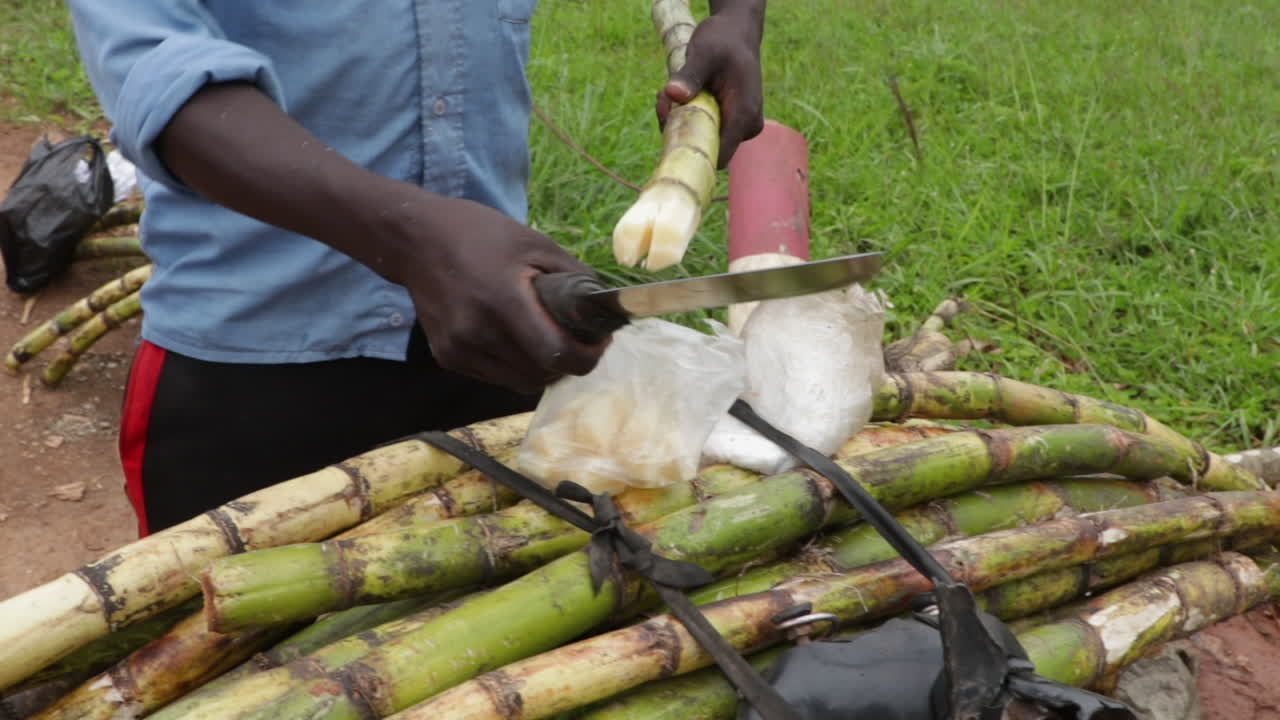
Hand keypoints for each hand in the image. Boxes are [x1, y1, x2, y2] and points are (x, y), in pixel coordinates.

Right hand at [396, 196, 608, 392]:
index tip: (599, 343)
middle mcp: (478, 334)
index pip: (556, 355)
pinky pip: (496, 377)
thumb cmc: (480, 235)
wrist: (416, 241)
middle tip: (579, 340)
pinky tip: (518, 340)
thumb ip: (575, 276)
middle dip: (569, 362)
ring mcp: (459, 350)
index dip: (587, 357)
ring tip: (550, 341)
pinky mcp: (448, 358)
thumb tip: (607, 305)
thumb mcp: (535, 244)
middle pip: (542, 374)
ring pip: (520, 382)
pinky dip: (516, 366)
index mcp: (503, 302)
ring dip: (543, 369)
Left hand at [656, 3, 764, 167]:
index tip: (668, 118)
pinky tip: (677, 96)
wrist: (736, 34)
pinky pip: (702, 131)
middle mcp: (746, 127)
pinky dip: (685, 118)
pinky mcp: (728, 125)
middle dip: (678, 128)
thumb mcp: (704, 53)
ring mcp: (739, 128)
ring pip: (701, 140)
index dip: (689, 146)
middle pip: (706, 148)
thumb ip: (690, 75)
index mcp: (745, 115)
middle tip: (662, 99)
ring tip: (667, 93)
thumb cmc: (723, 41)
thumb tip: (672, 94)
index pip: (718, 156)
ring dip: (679, 121)